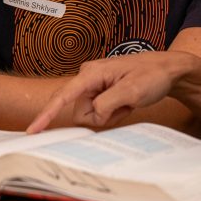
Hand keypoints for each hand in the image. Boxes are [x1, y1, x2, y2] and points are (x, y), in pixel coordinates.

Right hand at [27, 51, 194, 132]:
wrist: (167, 70)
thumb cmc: (151, 75)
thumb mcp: (131, 91)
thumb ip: (106, 104)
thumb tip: (92, 114)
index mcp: (91, 73)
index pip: (64, 96)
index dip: (47, 114)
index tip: (33, 129)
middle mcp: (88, 77)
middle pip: (80, 111)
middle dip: (101, 115)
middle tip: (124, 104)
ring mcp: (94, 84)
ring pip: (90, 114)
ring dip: (110, 114)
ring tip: (126, 101)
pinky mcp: (99, 91)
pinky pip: (98, 111)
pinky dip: (113, 112)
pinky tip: (125, 102)